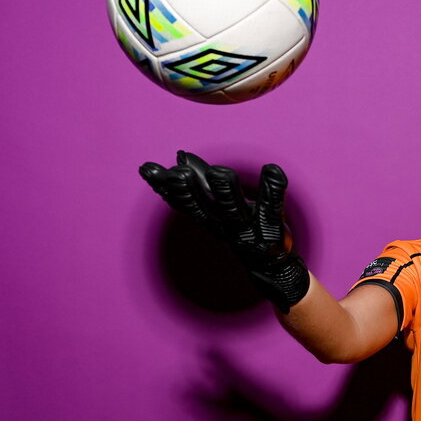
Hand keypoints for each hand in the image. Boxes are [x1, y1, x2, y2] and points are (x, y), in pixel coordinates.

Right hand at [139, 150, 309, 312]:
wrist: (271, 265)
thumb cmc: (243, 228)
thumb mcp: (219, 207)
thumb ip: (202, 181)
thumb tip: (180, 155)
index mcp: (209, 220)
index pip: (183, 203)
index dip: (165, 188)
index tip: (148, 169)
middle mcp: (225, 225)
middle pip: (204, 209)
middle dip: (190, 191)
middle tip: (178, 172)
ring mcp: (248, 228)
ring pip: (233, 210)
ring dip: (225, 190)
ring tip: (220, 172)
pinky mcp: (272, 227)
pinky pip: (272, 205)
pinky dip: (272, 187)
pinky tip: (272, 169)